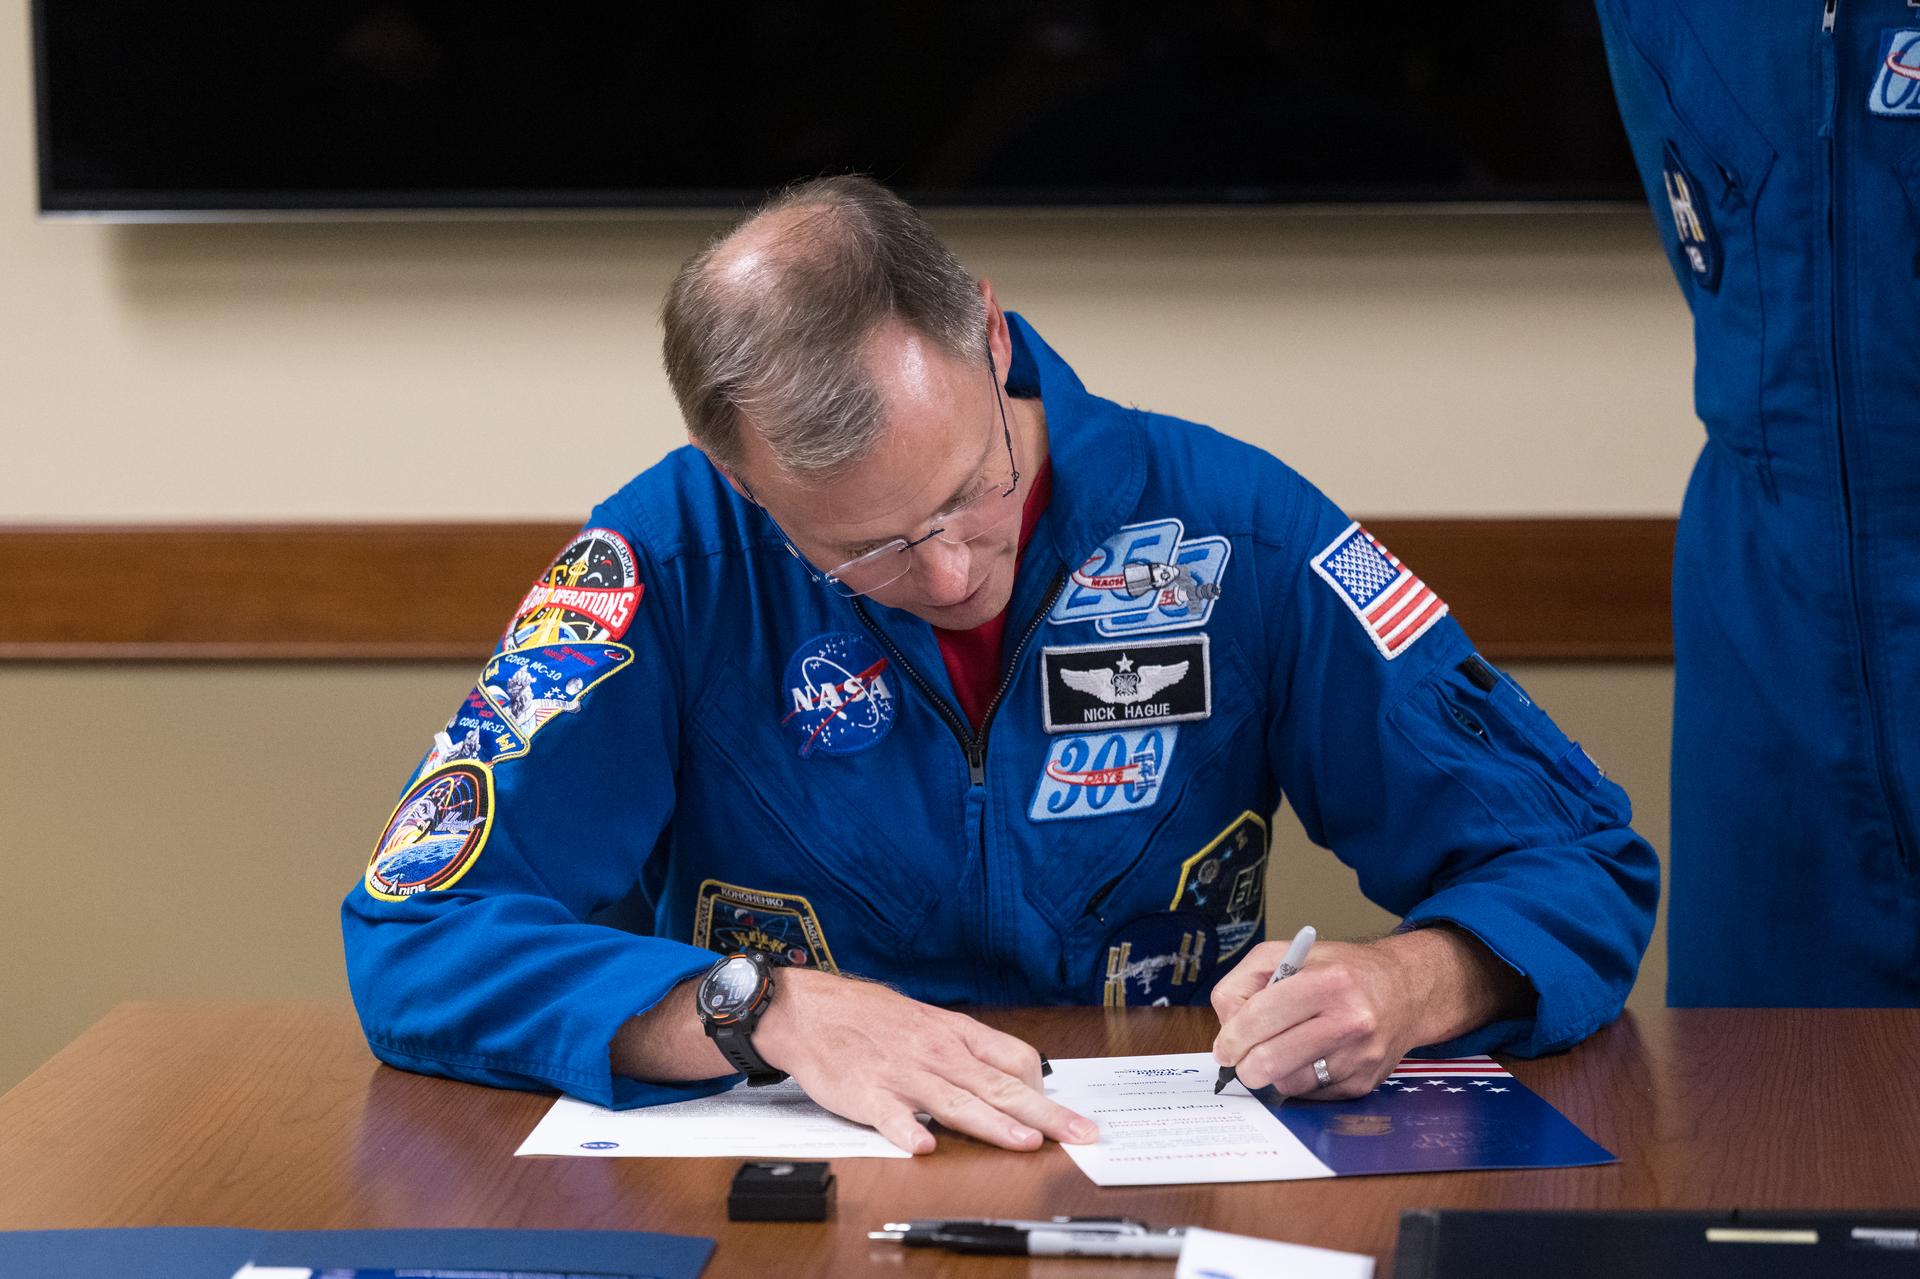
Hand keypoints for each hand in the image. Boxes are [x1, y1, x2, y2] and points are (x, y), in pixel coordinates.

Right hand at [754, 967, 1098, 1154]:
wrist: (811, 1009)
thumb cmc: (872, 1019)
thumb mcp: (929, 1022)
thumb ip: (967, 1052)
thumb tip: (1009, 1075)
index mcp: (955, 1035)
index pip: (1014, 1059)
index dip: (1043, 1089)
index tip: (1063, 1115)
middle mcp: (937, 1052)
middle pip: (999, 1085)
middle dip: (1045, 1112)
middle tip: (1079, 1133)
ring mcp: (903, 1073)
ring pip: (956, 1100)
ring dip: (993, 1122)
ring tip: (1024, 1142)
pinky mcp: (867, 1092)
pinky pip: (890, 1114)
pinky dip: (907, 1129)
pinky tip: (923, 1146)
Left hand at [1210, 928, 1522, 1098]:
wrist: (1405, 991)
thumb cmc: (1341, 971)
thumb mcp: (1290, 954)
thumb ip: (1246, 980)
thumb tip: (1226, 1025)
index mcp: (1328, 981)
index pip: (1260, 1016)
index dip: (1232, 1037)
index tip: (1223, 1048)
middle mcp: (1350, 1021)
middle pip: (1270, 1060)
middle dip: (1245, 1065)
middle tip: (1240, 1060)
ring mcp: (1359, 1057)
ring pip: (1288, 1083)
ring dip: (1273, 1073)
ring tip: (1281, 1050)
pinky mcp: (1363, 1083)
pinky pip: (1310, 1094)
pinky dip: (1299, 1080)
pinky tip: (1309, 1057)